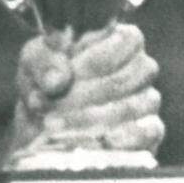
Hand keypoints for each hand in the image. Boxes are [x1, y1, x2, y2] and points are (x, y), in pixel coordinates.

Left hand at [0, 23, 162, 169]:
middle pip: (131, 75)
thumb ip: (43, 63)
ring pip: (135, 105)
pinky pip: (148, 132)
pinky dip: (122, 139)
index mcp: (121, 40)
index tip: (68, 75)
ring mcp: (148, 101)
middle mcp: (141, 69)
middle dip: (87, 93)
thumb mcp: (34, 63)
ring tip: (56, 126)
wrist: (42, 127)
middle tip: (52, 106)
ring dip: (91, 118)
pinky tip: (95, 142)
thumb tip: (57, 80)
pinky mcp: (149, 133)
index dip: (98, 59)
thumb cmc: (44, 83)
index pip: (128, 40)